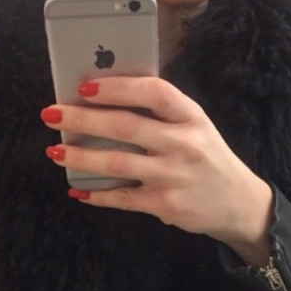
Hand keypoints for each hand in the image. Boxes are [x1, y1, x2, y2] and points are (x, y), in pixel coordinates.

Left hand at [41, 76, 272, 266]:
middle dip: (83, 119)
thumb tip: (105, 101)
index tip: (84, 86)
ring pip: (118, 163)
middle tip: (51, 113)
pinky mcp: (166, 204)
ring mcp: (174, 176)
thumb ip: (162, 114)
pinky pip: (123, 198)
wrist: (239, 203)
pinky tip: (78, 189)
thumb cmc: (207, 158)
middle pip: (126, 127)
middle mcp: (184, 144)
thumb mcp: (196, 126)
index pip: (153, 92)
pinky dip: (97, 195)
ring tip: (56, 151)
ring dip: (82, 157)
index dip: (117, 87)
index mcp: (191, 116)